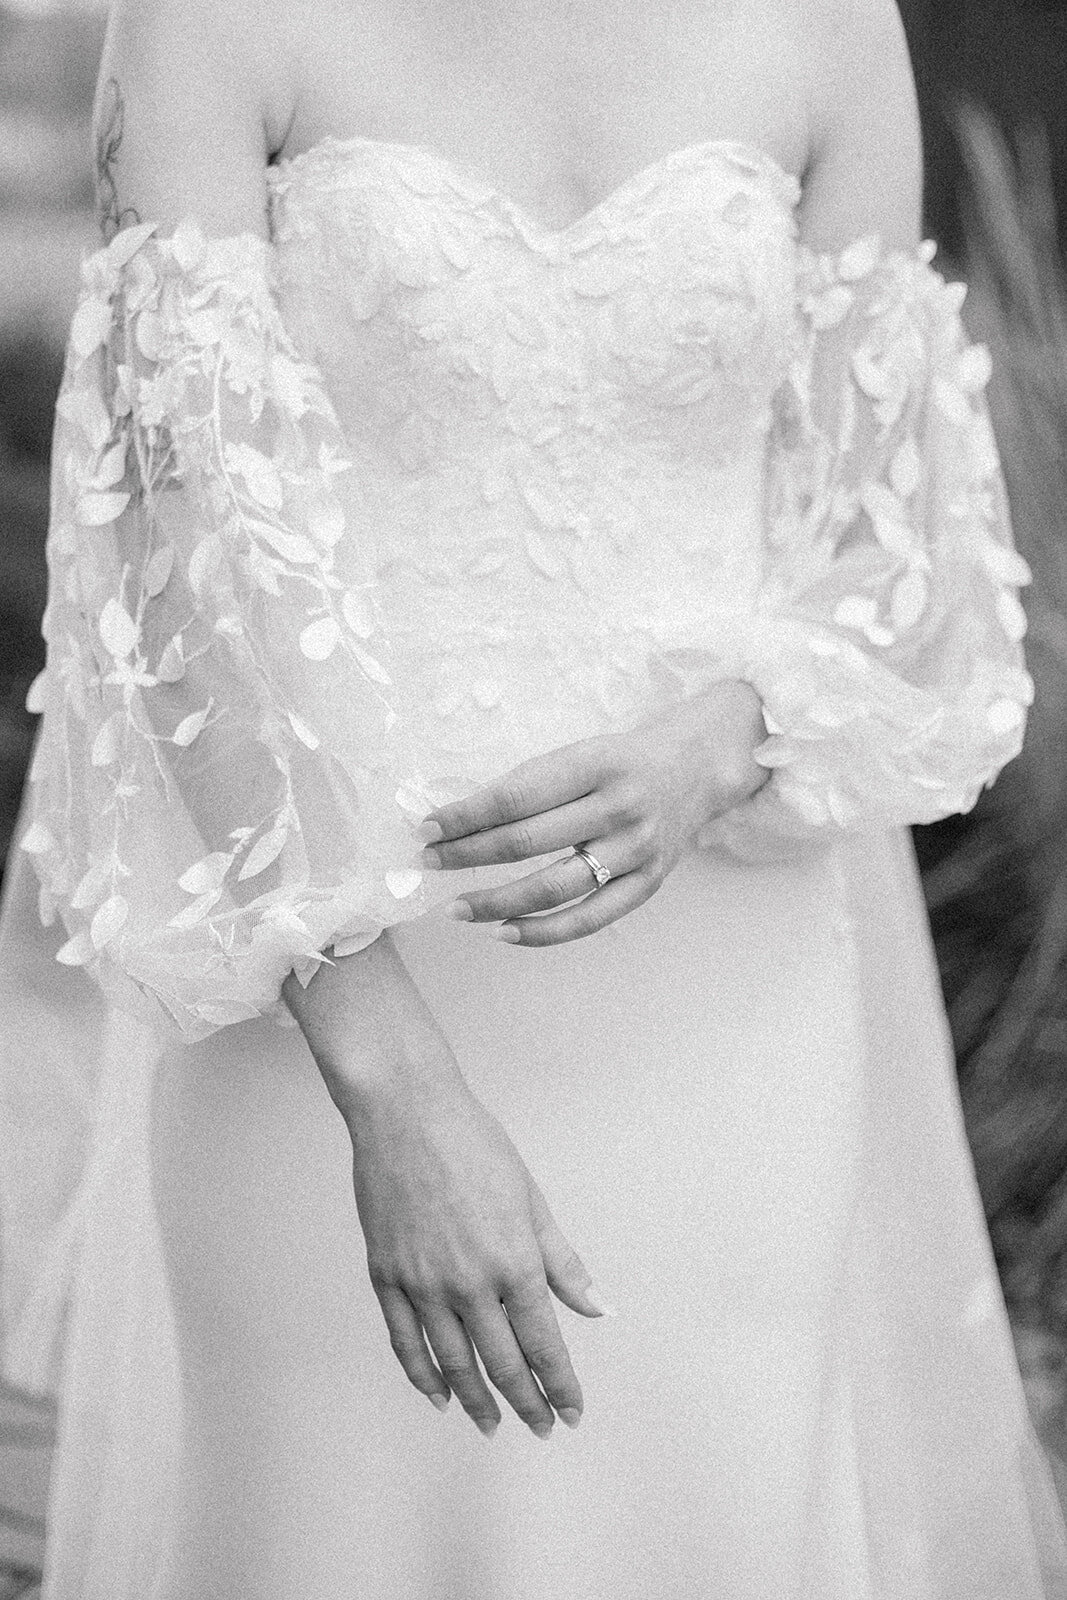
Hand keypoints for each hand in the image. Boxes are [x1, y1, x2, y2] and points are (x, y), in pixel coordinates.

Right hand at [333, 1069, 607, 1438]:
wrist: (406, 1113)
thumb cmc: (475, 1145)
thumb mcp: (532, 1200)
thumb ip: (564, 1263)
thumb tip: (598, 1308)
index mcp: (514, 1261)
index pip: (544, 1344)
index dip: (561, 1385)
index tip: (572, 1412)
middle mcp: (470, 1283)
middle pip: (503, 1364)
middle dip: (528, 1403)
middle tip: (541, 1427)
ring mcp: (423, 1284)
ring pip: (454, 1363)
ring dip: (478, 1401)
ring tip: (493, 1425)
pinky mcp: (386, 1277)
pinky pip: (406, 1342)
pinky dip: (423, 1376)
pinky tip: (440, 1394)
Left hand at [421, 678, 768, 944]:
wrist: (698, 769)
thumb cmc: (622, 761)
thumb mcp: (581, 753)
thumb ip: (531, 785)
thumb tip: (459, 821)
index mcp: (596, 762)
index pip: (516, 796)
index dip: (466, 815)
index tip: (426, 827)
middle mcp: (620, 806)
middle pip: (527, 841)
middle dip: (467, 855)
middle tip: (427, 862)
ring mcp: (636, 849)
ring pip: (553, 887)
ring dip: (495, 901)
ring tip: (455, 907)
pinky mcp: (647, 884)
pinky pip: (587, 919)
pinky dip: (541, 931)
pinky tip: (504, 932)